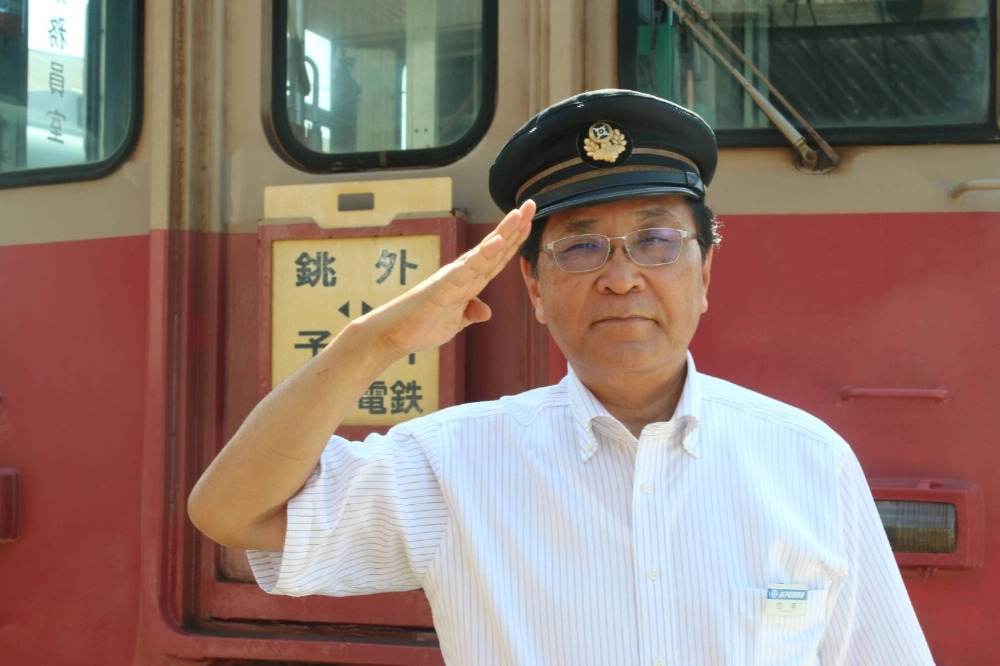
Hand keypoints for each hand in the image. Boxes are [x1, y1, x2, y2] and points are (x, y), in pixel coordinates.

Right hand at [362, 200, 534, 357]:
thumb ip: (471, 314)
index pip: (498, 258)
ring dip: (504, 232)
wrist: (394, 335)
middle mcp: (464, 274)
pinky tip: (499, 240)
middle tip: (530, 204)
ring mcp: (455, 276)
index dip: (515, 241)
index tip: (529, 222)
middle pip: (495, 248)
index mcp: (470, 282)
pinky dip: (484, 253)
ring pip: (485, 251)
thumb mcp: (456, 323)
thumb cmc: (421, 326)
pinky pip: (469, 267)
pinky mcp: (445, 284)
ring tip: (519, 213)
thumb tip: (486, 311)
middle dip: (514, 227)